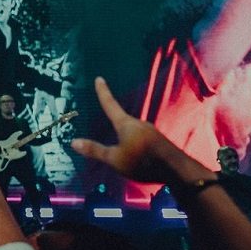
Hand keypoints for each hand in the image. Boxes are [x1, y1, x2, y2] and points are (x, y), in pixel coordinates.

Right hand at [71, 77, 195, 183]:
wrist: (177, 170)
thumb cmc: (142, 161)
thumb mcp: (115, 159)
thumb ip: (95, 150)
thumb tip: (73, 142)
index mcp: (125, 124)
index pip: (110, 104)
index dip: (103, 92)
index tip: (99, 79)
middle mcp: (138, 123)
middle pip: (122, 121)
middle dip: (115, 126)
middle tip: (110, 135)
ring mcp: (151, 132)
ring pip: (134, 131)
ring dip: (127, 138)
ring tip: (126, 154)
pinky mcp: (159, 141)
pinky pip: (143, 139)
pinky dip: (137, 145)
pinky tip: (139, 157)